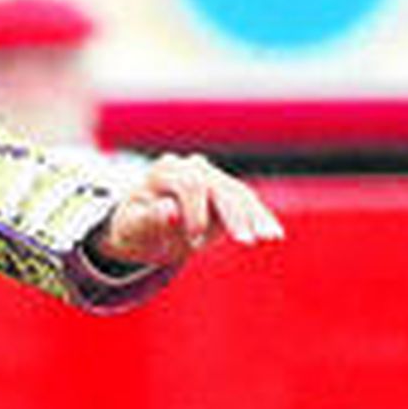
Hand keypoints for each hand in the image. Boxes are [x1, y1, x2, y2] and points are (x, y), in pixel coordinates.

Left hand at [94, 152, 283, 266]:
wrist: (139, 229)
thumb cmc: (133, 230)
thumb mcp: (132, 230)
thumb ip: (149, 220)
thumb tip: (169, 210)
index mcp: (164, 171)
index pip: (190, 185)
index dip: (196, 212)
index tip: (193, 241)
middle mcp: (189, 166)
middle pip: (219, 186)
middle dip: (234, 215)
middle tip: (247, 242)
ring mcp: (209, 175)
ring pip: (237, 192)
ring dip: (255, 216)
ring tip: (271, 238)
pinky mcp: (223, 189)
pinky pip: (245, 201)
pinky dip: (259, 217)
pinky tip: (274, 234)